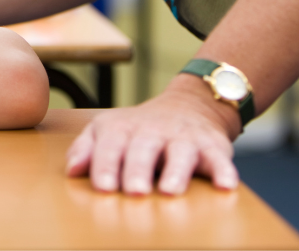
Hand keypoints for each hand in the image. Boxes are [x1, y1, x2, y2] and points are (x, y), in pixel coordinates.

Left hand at [66, 76, 240, 194]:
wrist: (189, 105)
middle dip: (138, 170)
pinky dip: (224, 170)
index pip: (110, 146)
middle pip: (144, 149)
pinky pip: (220, 157)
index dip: (105, 165)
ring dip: (176, 171)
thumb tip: (72, 170)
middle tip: (135, 192)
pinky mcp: (212, 145)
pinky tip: (226, 185)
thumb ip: (86, 149)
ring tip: (171, 191)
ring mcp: (183, 137)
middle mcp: (153, 131)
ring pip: (180, 152)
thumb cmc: (140, 129)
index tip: (103, 187)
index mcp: (122, 129)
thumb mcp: (108, 131)